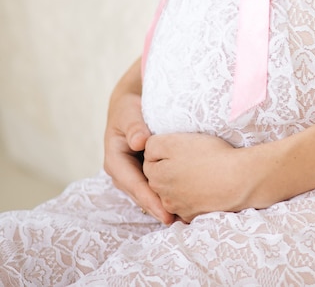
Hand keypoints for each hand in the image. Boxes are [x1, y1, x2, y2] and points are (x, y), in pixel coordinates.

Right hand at [103, 59, 175, 224]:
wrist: (131, 106)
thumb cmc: (130, 109)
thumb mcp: (129, 113)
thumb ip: (134, 126)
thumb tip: (139, 142)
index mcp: (115, 161)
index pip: (134, 185)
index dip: (150, 200)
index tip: (166, 213)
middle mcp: (123, 173)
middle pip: (141, 195)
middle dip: (159, 209)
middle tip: (179, 221)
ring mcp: (133, 174)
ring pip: (148, 194)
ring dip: (164, 205)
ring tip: (184, 218)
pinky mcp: (143, 173)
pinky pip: (155, 186)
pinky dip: (167, 194)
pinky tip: (184, 203)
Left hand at [143, 133, 253, 222]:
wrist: (240, 180)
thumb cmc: (210, 156)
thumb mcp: (176, 141)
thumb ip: (153, 145)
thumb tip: (146, 151)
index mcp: (156, 175)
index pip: (150, 161)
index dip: (165, 152)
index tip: (181, 149)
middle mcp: (163, 196)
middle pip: (160, 180)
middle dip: (170, 170)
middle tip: (191, 160)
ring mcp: (179, 208)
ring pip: (173, 194)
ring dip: (181, 185)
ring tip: (200, 174)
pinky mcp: (194, 216)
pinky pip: (188, 206)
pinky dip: (193, 198)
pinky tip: (206, 188)